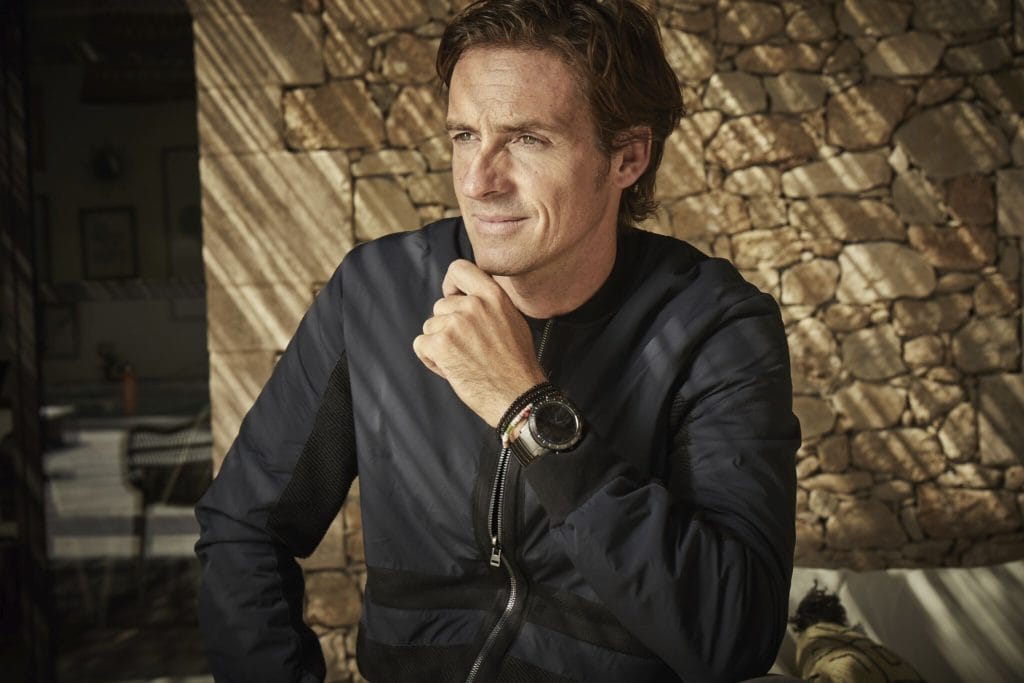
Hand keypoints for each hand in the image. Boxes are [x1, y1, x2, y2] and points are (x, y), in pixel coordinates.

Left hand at [413, 260, 546, 426]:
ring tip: (462, 359)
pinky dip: (430, 358)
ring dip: (439, 344)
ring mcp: (455, 324)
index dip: (450, 285)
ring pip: (430, 326)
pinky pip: (421, 344)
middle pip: (440, 306)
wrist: (518, 395)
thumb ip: (490, 304)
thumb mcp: (512, 320)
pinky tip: (450, 368)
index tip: (452, 298)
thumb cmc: (517, 364)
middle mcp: (473, 305)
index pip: (459, 268)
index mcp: (493, 296)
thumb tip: (468, 297)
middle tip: (466, 347)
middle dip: (446, 326)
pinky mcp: (441, 344)